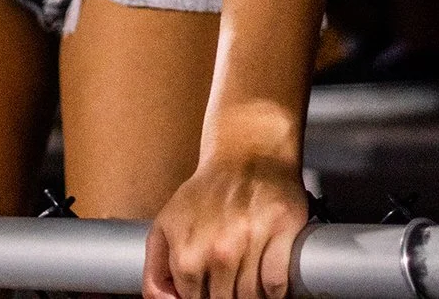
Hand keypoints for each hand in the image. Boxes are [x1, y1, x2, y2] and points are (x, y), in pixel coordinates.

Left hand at [144, 146, 305, 298]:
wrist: (245, 154)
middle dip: (226, 295)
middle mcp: (218, 249)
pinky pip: (278, 284)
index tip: (208, 287)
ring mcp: (251, 241)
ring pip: (253, 298)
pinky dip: (275, 289)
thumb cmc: (206, 192)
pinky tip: (267, 276)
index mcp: (186, 252)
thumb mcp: (165, 227)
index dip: (201, 298)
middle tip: (228, 281)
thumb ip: (157, 271)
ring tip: (247, 278)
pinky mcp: (281, 231)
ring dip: (251, 295)